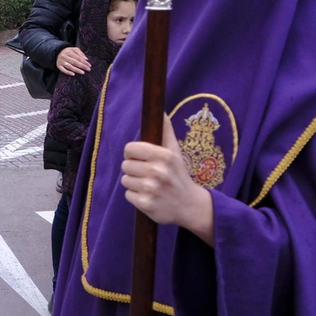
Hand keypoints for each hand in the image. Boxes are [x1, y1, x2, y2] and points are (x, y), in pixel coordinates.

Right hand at [56, 46, 90, 75]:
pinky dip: (68, 72)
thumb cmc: (68, 51)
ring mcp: (61, 61)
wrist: (57, 52)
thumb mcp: (74, 49)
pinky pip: (63, 70)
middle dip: (82, 66)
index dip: (84, 62)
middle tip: (88, 69)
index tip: (89, 65)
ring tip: (82, 72)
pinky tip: (73, 74)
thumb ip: (80, 53)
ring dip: (76, 70)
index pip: (78, 57)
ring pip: (69, 66)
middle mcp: (64, 56)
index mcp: (69, 51)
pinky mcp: (58, 66)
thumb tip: (86, 59)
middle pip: (74, 62)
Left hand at [121, 118, 215, 243]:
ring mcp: (151, 189)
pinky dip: (136, 196)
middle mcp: (158, 171)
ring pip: (125, 180)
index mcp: (164, 156)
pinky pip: (128, 195)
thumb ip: (166, 131)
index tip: (141, 158)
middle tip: (149, 174)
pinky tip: (149, 196)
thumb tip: (161, 111)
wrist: (189, 205)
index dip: (133, 153)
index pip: (130, 148)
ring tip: (149, 185)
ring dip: (134, 183)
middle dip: (134, 169)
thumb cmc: (178, 175)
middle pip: (125, 165)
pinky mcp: (146, 204)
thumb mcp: (175, 152)